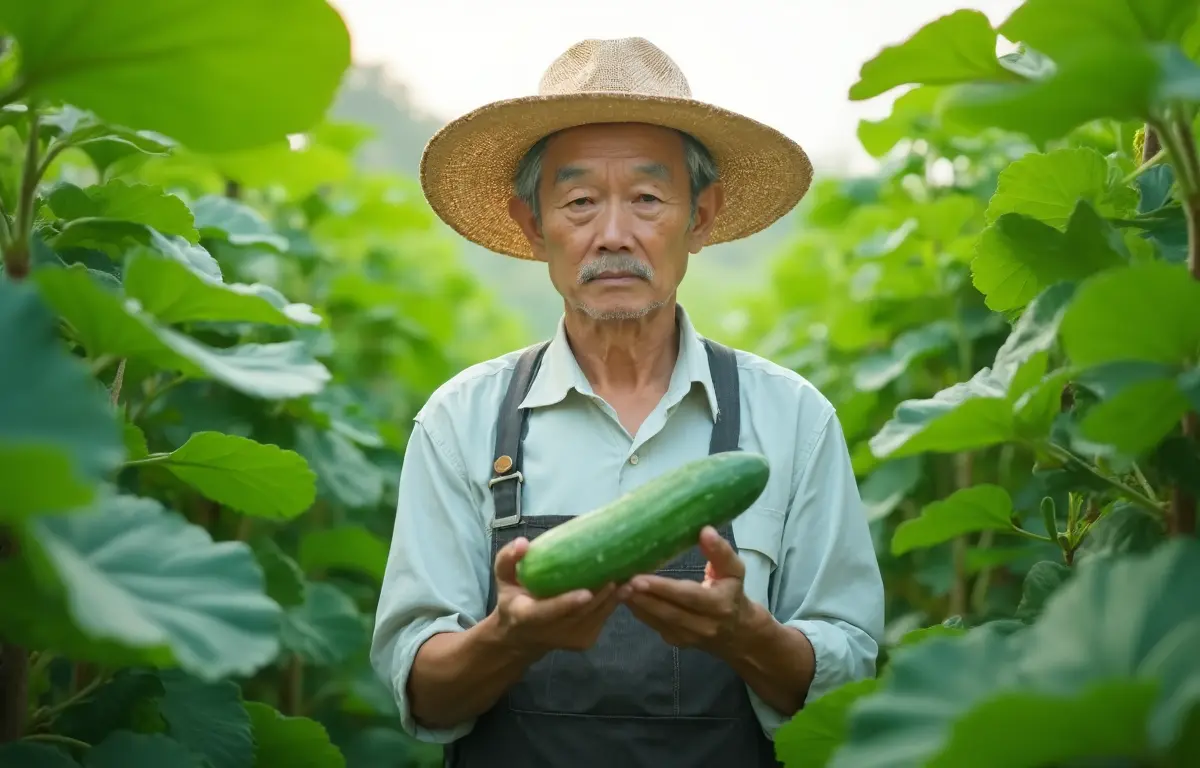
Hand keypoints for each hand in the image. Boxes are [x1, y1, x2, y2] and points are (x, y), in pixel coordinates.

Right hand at [492, 536, 619, 654]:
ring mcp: (571, 639)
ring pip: (597, 615)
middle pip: (581, 613)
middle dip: (602, 593)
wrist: (522, 635)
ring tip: (629, 571)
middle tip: (619, 567)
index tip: (585, 592)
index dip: (566, 603)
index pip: (547, 612)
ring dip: (614, 595)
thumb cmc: (513, 598)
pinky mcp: (585, 640)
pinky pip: (604, 617)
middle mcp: (551, 632)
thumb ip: (509, 559)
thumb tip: (523, 543)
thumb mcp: (503, 578)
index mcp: (527, 616)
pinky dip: (615, 600)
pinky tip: (626, 582)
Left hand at [619, 526, 751, 653]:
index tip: (639, 579)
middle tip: (620, 583)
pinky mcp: (675, 641)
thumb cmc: (732, 592)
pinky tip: (624, 597)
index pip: (687, 597)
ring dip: (636, 605)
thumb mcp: (734, 570)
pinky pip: (654, 625)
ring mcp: (687, 637)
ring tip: (617, 588)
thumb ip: (720, 552)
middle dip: (643, 598)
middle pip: (668, 611)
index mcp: (718, 605)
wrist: (736, 632)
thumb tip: (705, 530)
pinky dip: (638, 611)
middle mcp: (703, 625)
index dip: (662, 589)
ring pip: (658, 620)